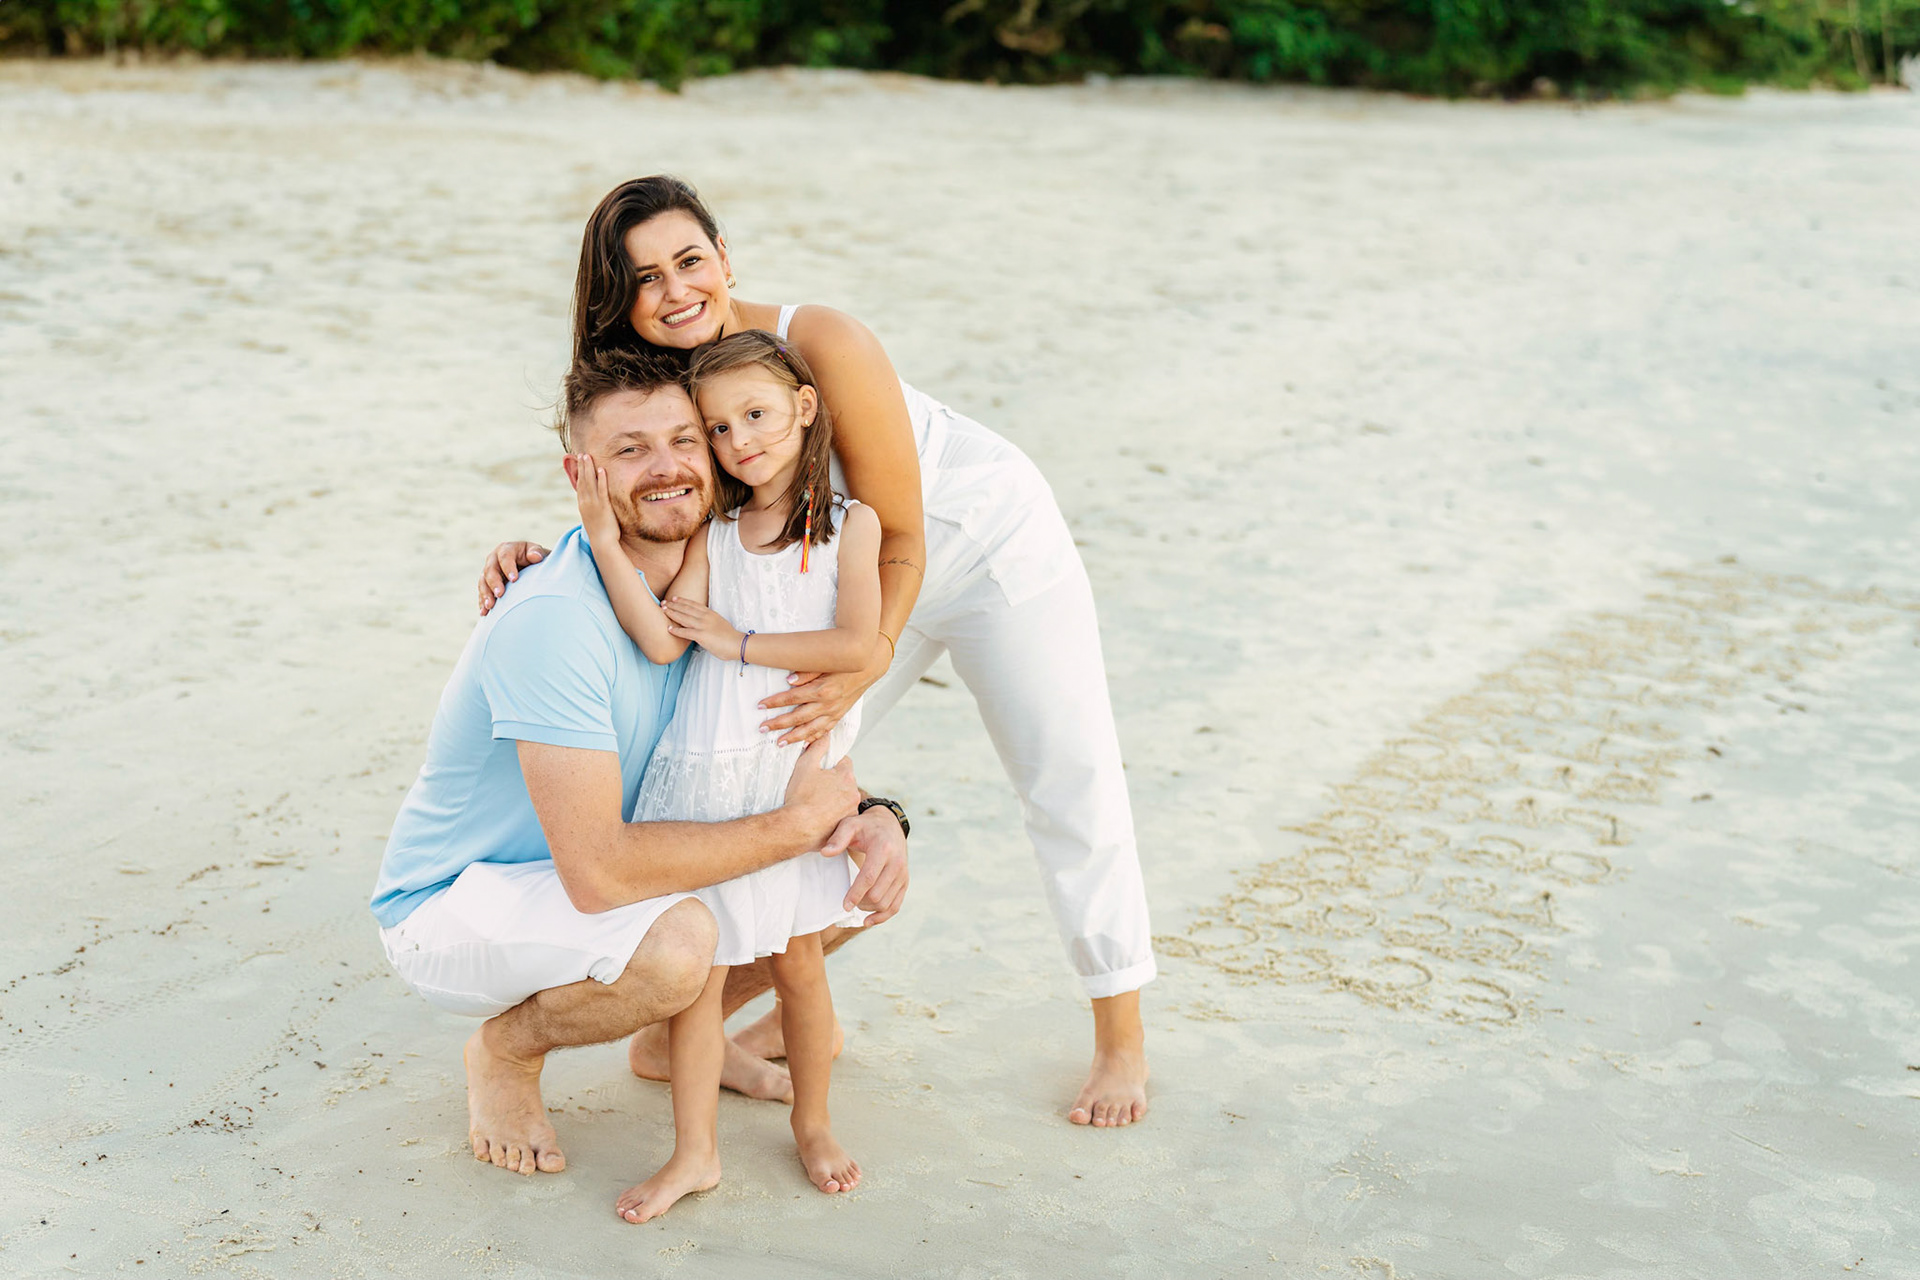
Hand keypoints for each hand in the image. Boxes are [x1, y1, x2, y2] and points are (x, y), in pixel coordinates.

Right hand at [479, 541, 549, 614]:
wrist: (530, 566)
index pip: (505, 557)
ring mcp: (488, 572)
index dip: (508, 568)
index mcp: (507, 549)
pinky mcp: (486, 585)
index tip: (514, 580)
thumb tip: (536, 557)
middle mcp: (494, 559)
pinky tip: (484, 612)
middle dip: (494, 583)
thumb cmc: (535, 559)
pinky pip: (481, 593)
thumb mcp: (538, 553)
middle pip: (490, 570)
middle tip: (499, 594)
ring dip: (485, 594)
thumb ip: (537, 552)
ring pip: (483, 582)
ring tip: (490, 606)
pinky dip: (482, 602)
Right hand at [572, 454, 620, 549]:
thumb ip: (592, 509)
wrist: (602, 544)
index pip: (580, 485)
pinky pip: (602, 490)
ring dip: (589, 468)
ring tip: (588, 456)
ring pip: (590, 482)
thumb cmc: (600, 533)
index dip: (579, 473)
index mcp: (583, 505)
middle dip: (582, 466)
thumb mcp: (593, 518)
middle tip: (582, 454)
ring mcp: (593, 504)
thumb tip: (593, 505)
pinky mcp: (603, 507)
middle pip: (583, 480)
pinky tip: (601, 470)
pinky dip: (601, 479)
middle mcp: (585, 503)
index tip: (579, 462)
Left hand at [661, 597, 741, 659]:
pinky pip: (685, 632)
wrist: (737, 644)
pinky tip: (668, 629)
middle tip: (663, 602)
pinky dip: (676, 630)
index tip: (674, 598)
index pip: (694, 605)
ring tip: (663, 610)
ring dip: (672, 613)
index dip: (683, 601)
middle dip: (673, 605)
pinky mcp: (701, 635)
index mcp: (710, 613)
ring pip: (683, 618)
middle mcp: (705, 617)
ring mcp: (703, 626)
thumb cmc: (730, 637)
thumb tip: (703, 623)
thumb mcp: (720, 623)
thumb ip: (710, 621)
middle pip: (686, 609)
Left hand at [758, 637, 888, 745]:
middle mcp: (827, 704)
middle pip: (798, 717)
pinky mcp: (839, 716)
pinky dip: (812, 739)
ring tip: (778, 743)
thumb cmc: (844, 663)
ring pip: (810, 729)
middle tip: (762, 728)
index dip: (774, 702)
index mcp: (821, 689)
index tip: (760, 705)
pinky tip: (802, 744)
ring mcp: (834, 712)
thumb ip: (806, 672)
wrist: (868, 667)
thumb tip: (788, 681)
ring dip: (793, 737)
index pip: (792, 698)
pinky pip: (824, 731)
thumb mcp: (824, 663)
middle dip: (778, 724)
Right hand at [782, 739, 858, 846]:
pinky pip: (842, 815)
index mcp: (846, 776)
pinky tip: (820, 815)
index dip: (832, 764)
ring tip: (817, 802)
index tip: (821, 770)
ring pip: (844, 799)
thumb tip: (825, 735)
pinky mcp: (846, 826)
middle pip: (845, 781)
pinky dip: (834, 814)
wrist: (796, 827)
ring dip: (835, 798)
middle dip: (834, 781)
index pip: (844, 762)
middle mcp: (853, 793)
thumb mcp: (805, 765)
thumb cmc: (800, 796)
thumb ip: (817, 747)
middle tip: (816, 786)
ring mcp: (851, 811)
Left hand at [820, 805, 908, 924]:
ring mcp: (903, 874)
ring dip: (868, 909)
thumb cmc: (866, 826)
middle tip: (847, 901)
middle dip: (860, 902)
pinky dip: (882, 917)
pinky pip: (895, 906)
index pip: (869, 877)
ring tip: (856, 904)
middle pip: (878, 894)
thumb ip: (837, 838)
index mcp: (883, 849)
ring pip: (886, 903)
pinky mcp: (905, 882)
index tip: (844, 906)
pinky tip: (868, 921)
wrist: (889, 824)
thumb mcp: (850, 824)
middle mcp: (897, 863)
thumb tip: (825, 853)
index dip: (856, 894)